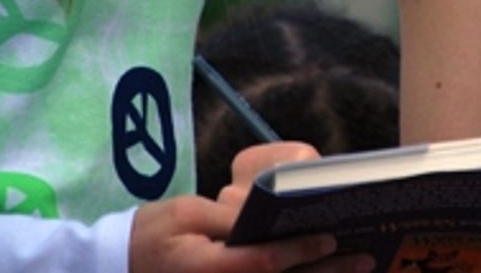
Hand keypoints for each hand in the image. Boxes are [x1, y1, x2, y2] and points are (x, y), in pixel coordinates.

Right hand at [130, 142, 372, 272]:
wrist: (114, 267)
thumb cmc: (150, 234)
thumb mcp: (185, 212)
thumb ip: (229, 216)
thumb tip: (272, 213)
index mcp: (209, 267)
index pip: (265, 261)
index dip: (302, 250)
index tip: (332, 236)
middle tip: (365, 259)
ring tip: (355, 269)